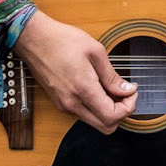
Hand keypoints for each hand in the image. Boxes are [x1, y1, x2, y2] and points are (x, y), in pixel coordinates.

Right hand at [15, 12, 137, 132]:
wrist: (34, 39)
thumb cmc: (62, 40)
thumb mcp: (95, 51)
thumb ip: (112, 76)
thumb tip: (127, 90)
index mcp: (83, 89)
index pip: (113, 116)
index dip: (128, 107)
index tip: (131, 91)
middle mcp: (72, 103)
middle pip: (106, 127)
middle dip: (120, 113)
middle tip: (124, 93)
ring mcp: (64, 105)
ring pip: (95, 122)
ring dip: (108, 111)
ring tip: (110, 88)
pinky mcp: (60, 103)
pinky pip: (83, 114)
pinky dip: (95, 107)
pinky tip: (97, 88)